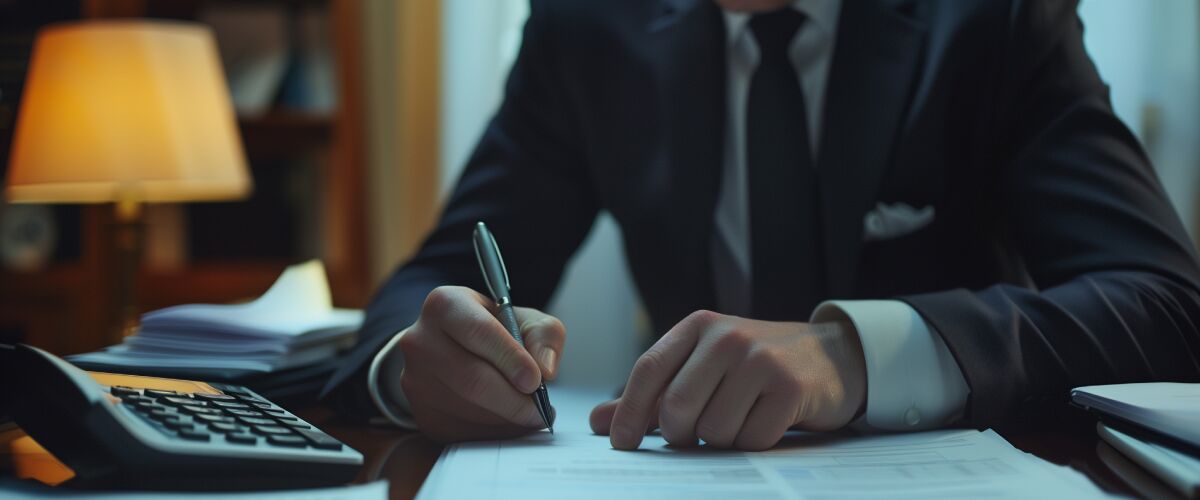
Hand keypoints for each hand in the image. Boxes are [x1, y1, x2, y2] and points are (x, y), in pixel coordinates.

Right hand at [396, 286, 562, 441]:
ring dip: (506, 419)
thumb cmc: (491, 331)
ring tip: (528, 414)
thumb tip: (545, 368)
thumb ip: (544, 334)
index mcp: (445, 305)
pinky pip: (461, 432)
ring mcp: (415, 379)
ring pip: (467, 409)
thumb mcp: (523, 318)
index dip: (510, 358)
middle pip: (472, 379)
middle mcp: (421, 340)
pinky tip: (508, 422)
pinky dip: (493, 432)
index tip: (535, 380)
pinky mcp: (421, 413)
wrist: (453, 346)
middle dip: (513, 399)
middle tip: (540, 408)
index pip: (478, 332)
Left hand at [589, 310, 864, 450]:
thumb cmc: (758, 366)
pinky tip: (767, 423)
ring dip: (721, 441)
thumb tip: (598, 421)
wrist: (833, 356)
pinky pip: (751, 440)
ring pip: (713, 430)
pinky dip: (753, 444)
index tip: (621, 444)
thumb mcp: (703, 367)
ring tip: (741, 420)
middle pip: (676, 408)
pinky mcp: (790, 389)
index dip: (629, 412)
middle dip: (680, 436)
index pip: (647, 370)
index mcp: (698, 327)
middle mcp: (727, 338)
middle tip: (695, 437)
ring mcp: (760, 361)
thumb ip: (652, 394)